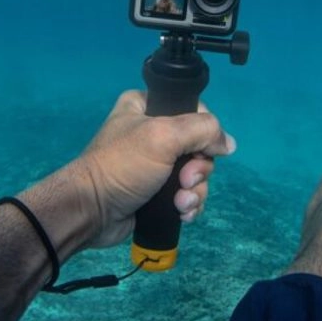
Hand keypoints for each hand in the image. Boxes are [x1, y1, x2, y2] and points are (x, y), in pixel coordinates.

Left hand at [73, 90, 235, 248]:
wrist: (92, 211)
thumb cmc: (123, 165)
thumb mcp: (163, 136)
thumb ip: (202, 130)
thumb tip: (229, 143)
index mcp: (147, 106)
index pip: (194, 110)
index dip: (204, 132)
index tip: (200, 150)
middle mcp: (153, 132)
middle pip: (200, 146)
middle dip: (198, 170)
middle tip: (184, 181)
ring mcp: (156, 164)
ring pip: (196, 174)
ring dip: (195, 191)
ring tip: (180, 203)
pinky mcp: (157, 192)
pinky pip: (187, 194)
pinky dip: (188, 205)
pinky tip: (181, 214)